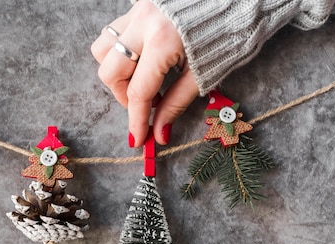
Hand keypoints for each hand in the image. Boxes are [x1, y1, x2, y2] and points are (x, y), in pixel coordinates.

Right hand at [90, 0, 198, 147]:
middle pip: (110, 71)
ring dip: (117, 70)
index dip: (136, 120)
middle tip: (146, 102)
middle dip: (123, 95)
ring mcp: (138, 9)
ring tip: (142, 78)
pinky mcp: (139, 1)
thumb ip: (176, 103)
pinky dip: (122, 50)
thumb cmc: (230, 32)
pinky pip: (116, 30)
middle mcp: (144, 23)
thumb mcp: (204, 73)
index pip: (138, 92)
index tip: (137, 139)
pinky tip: (143, 57)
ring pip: (103, 47)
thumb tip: (158, 132)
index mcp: (163, 42)